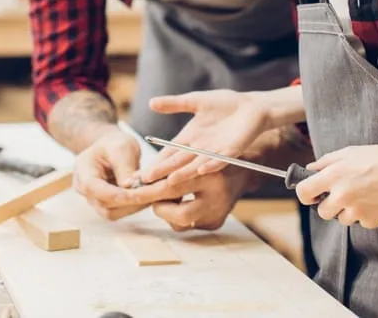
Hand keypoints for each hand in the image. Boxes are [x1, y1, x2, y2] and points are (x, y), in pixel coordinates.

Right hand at [72, 127, 144, 220]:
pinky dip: (134, 206)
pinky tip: (147, 196)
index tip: (137, 194)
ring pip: (112, 212)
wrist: (111, 147)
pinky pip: (119, 212)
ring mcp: (94, 199)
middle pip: (104, 204)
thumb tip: (130, 187)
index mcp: (83, 170)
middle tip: (153, 193)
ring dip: (133, 206)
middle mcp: (84, 188)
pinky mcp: (105, 205)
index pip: (94, 188)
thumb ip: (125, 167)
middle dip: (130, 201)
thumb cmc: (114, 143)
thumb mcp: (122, 147)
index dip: (115, 194)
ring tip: (152, 194)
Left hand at [125, 166, 252, 231]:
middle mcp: (218, 200)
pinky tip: (179, 200)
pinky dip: (176, 213)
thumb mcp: (193, 154)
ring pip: (180, 223)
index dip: (151, 189)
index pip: (174, 186)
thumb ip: (168, 165)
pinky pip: (187, 224)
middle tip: (140, 198)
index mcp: (211, 176)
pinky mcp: (216, 224)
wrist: (244, 170)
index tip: (133, 189)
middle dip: (157, 206)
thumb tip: (138, 178)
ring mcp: (218, 215)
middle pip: (179, 215)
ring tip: (166, 195)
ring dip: (166, 210)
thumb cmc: (211, 157)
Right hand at [141, 86, 302, 184]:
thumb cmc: (226, 104)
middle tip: (147, 181)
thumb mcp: (196, 101)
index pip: (169, 151)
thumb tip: (151, 103)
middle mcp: (200, 147)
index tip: (142, 173)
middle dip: (163, 171)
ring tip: (170, 181)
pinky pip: (220, 160)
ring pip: (196, 165)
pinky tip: (202, 169)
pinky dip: (211, 164)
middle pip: (178, 161)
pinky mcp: (232, 150)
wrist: (252, 107)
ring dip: (184, 173)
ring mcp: (215, 151)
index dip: (156, 161)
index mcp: (190, 137)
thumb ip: (174, 104)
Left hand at [295, 143, 377, 228]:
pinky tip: (375, 201)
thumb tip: (310, 169)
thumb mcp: (349, 152)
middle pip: (322, 212)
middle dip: (328, 205)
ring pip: (342, 219)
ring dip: (348, 211)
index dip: (305, 194)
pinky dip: (365, 215)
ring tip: (363, 195)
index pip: (304, 192)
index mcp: (333, 176)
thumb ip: (326, 162)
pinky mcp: (371, 221)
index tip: (311, 195)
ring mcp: (356, 211)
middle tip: (341, 196)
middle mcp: (342, 196)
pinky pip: (360, 222)